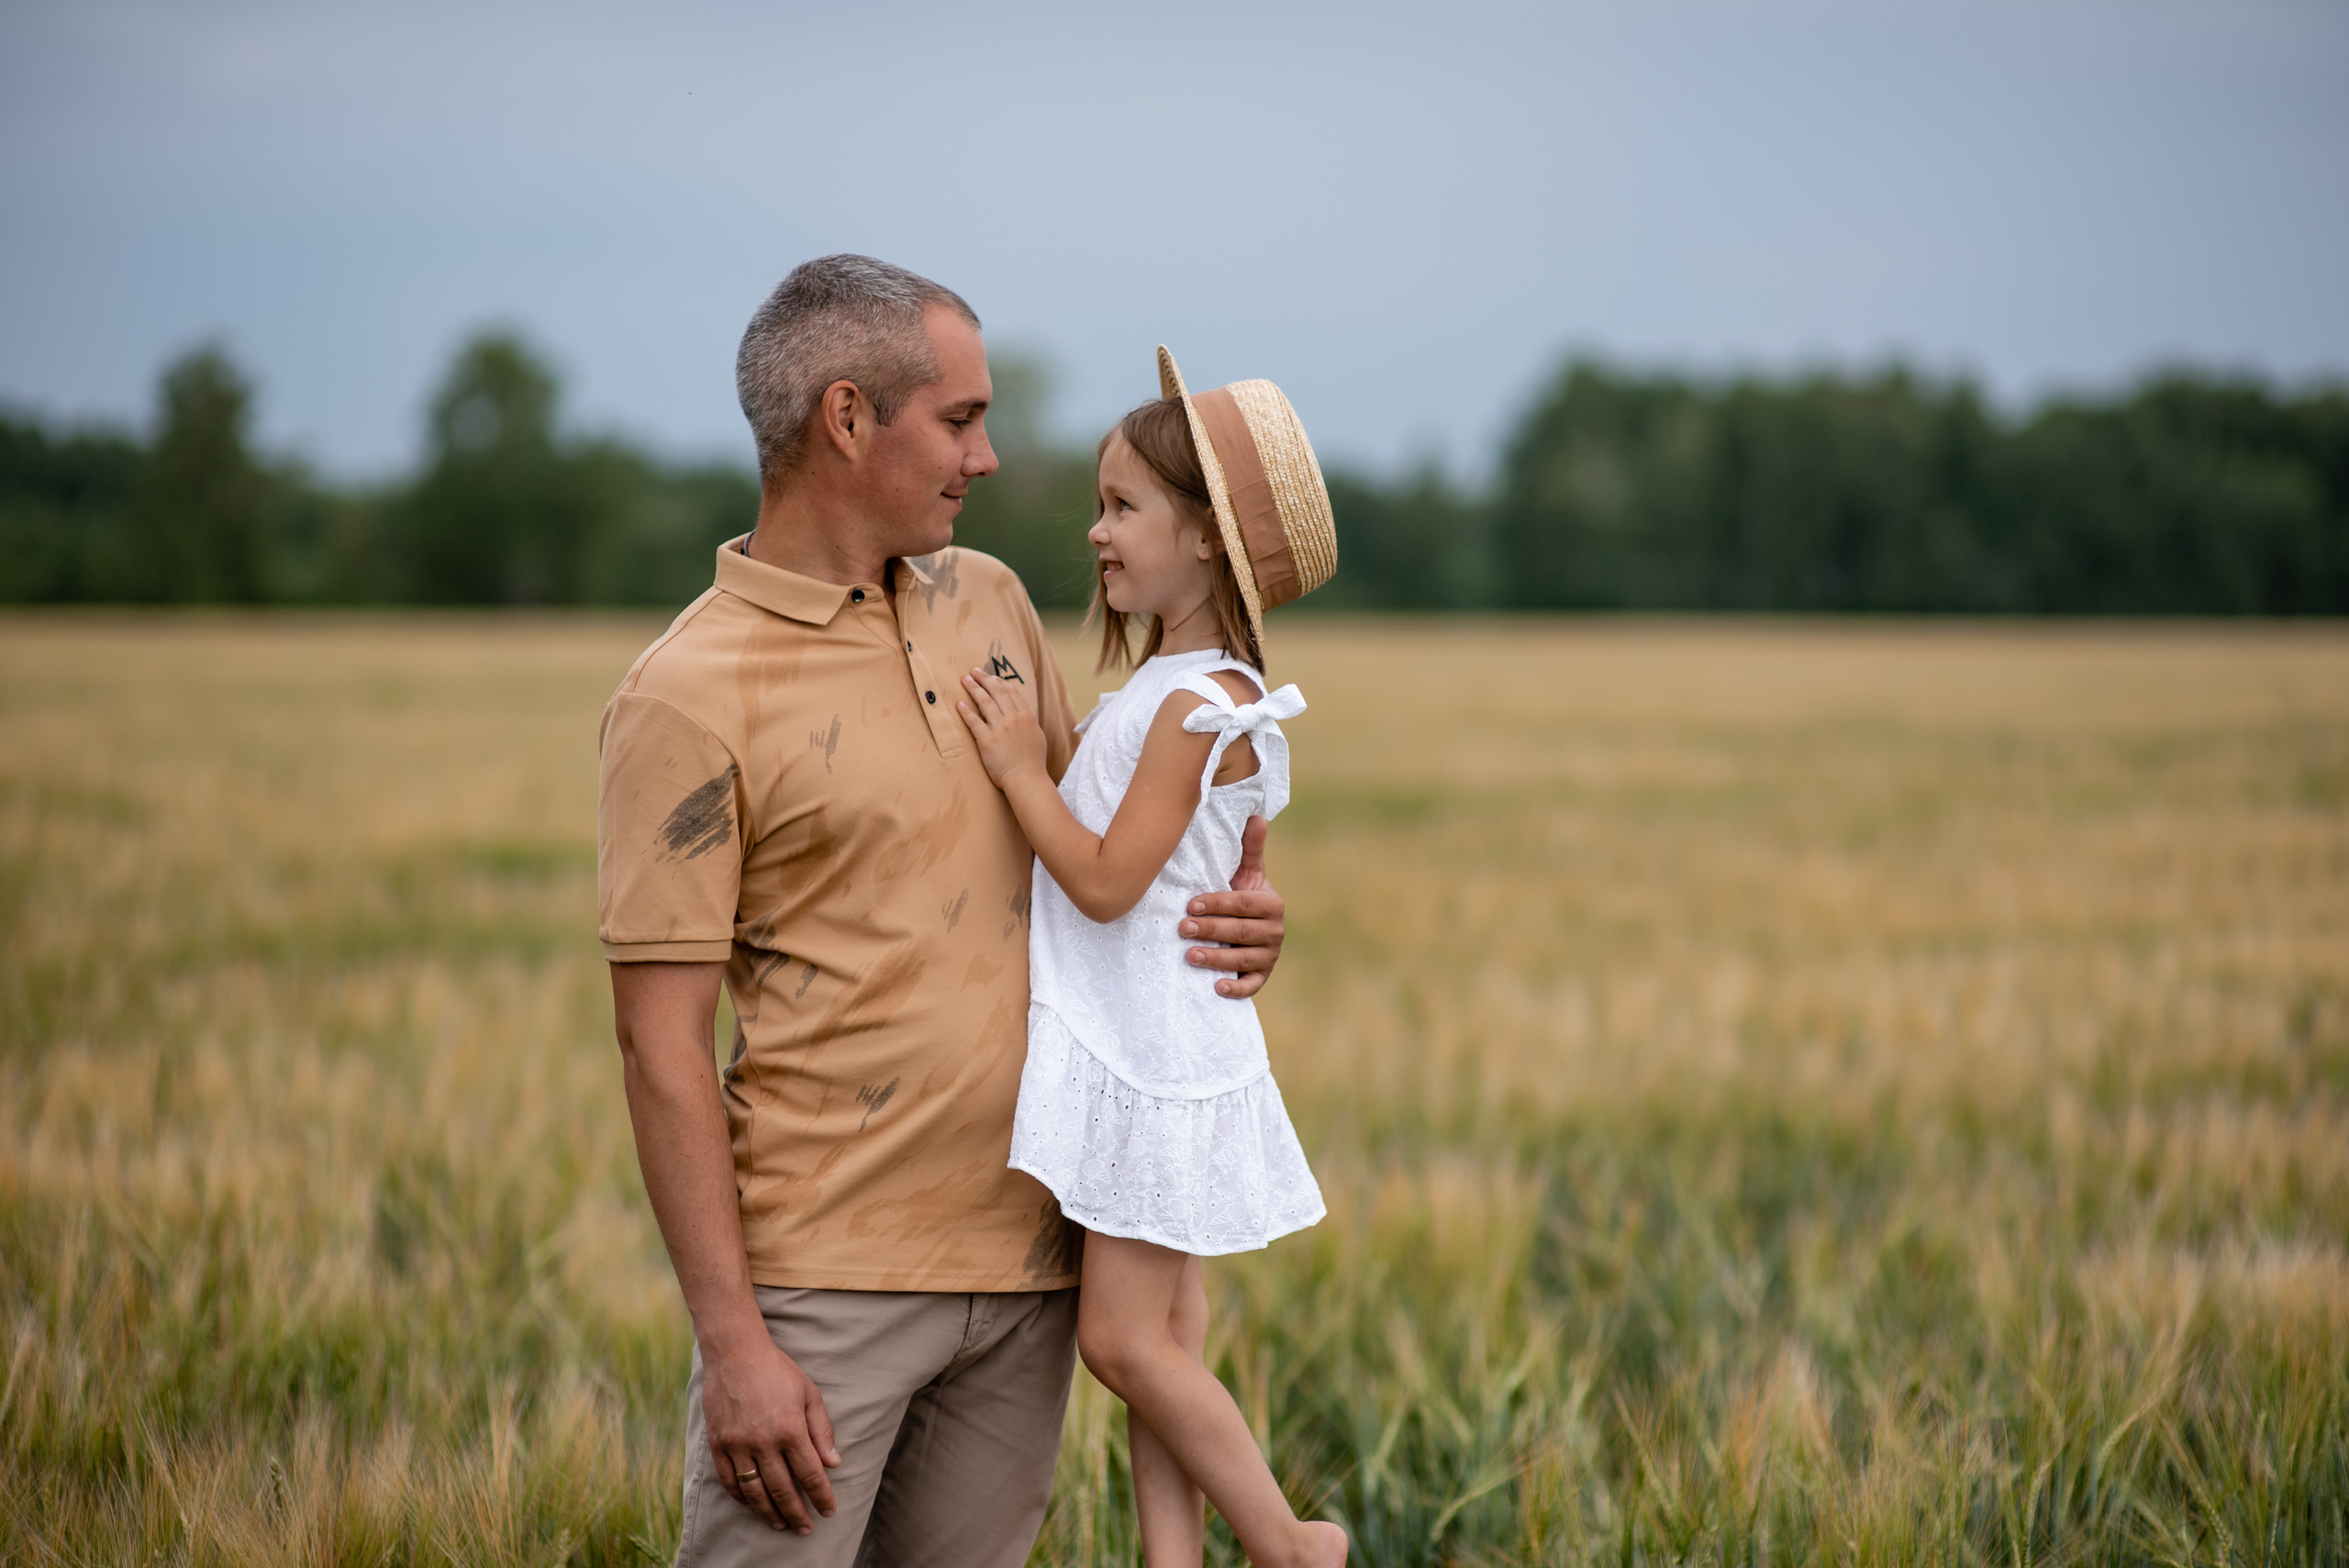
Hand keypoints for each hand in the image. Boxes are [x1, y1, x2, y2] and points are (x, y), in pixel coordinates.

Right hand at [701, 1332, 842, 1534]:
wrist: (735, 1352)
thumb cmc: (777, 1370)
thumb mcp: (809, 1393)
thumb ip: (821, 1430)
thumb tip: (834, 1463)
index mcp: (790, 1429)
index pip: (810, 1474)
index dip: (821, 1497)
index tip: (828, 1512)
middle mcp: (763, 1442)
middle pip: (783, 1489)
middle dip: (797, 1513)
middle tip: (806, 1529)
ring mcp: (737, 1444)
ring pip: (755, 1492)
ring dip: (769, 1512)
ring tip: (781, 1524)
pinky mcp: (718, 1443)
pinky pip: (729, 1480)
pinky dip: (741, 1497)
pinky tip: (752, 1504)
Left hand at [957, 669, 1047, 787]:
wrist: (1026, 779)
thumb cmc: (1033, 762)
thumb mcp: (1037, 736)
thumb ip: (1028, 723)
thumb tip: (1022, 715)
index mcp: (1026, 717)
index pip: (1012, 692)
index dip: (1000, 682)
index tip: (992, 677)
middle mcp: (1013, 719)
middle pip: (997, 691)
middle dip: (984, 678)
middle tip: (974, 671)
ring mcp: (1000, 728)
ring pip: (985, 702)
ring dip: (973, 688)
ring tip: (965, 680)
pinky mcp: (987, 740)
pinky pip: (974, 722)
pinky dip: (966, 711)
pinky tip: (959, 703)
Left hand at [1179, 814, 1283, 998]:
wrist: (1245, 929)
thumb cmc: (1239, 896)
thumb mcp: (1246, 873)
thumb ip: (1250, 848)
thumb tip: (1257, 816)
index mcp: (1271, 904)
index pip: (1244, 904)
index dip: (1218, 903)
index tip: (1191, 904)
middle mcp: (1275, 931)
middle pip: (1241, 932)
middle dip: (1210, 930)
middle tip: (1181, 928)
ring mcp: (1269, 956)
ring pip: (1243, 960)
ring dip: (1216, 959)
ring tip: (1189, 955)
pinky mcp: (1261, 977)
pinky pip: (1251, 986)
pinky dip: (1236, 989)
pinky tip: (1216, 987)